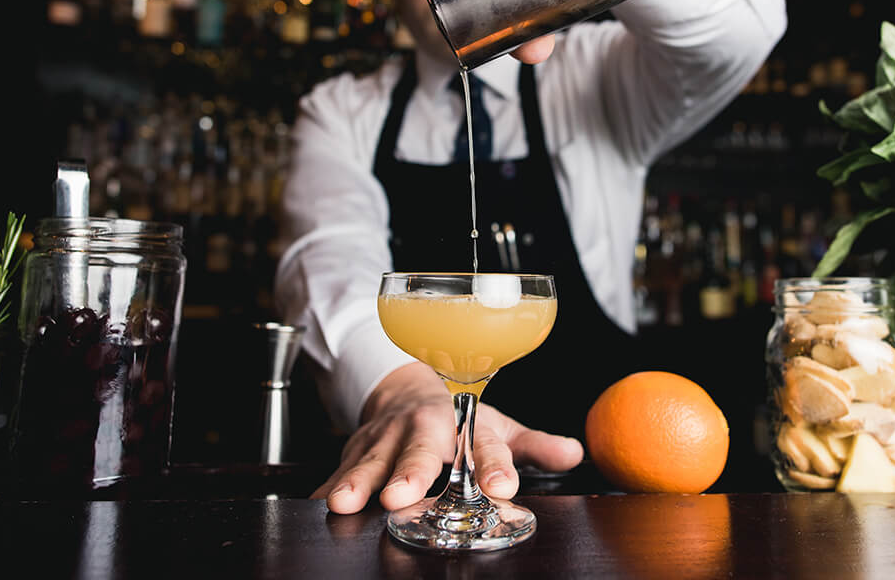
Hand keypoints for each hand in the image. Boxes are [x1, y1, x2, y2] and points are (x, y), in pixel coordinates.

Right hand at [313, 362, 583, 513]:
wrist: (406, 389)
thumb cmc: (458, 417)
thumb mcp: (498, 426)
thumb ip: (534, 446)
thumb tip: (575, 453)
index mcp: (465, 423)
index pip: (484, 444)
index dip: (494, 466)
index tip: (503, 487)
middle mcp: (424, 428)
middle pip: (419, 451)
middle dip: (411, 473)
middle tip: (402, 496)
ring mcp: (386, 438)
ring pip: (370, 459)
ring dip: (357, 481)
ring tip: (345, 503)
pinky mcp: (356, 448)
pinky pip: (338, 468)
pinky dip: (327, 485)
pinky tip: (319, 502)